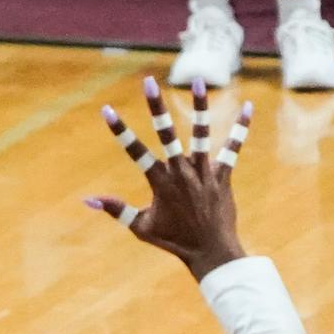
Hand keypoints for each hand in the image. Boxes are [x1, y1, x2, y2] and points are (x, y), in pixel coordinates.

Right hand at [84, 77, 250, 280]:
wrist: (211, 252)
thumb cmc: (174, 241)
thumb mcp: (140, 226)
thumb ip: (116, 209)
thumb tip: (87, 200)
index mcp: (160, 183)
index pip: (135, 151)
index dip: (120, 130)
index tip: (107, 110)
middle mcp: (181, 172)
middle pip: (166, 134)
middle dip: (155, 107)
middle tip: (148, 82)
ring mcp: (203, 172)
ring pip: (200, 133)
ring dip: (199, 106)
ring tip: (196, 81)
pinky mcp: (223, 176)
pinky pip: (233, 148)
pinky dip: (240, 128)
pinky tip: (247, 107)